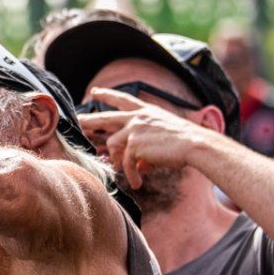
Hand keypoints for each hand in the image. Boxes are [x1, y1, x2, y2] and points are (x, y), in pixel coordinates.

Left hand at [76, 87, 218, 189]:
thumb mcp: (162, 140)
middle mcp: (138, 117)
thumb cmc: (185, 144)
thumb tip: (136, 165)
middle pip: (105, 117)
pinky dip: (131, 175)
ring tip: (133, 176)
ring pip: (113, 146)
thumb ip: (145, 149)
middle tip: (78, 121)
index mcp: (147, 111)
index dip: (107, 95)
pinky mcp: (134, 144)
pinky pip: (126, 163)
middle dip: (89, 120)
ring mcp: (134, 129)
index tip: (94, 91)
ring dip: (120, 163)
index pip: (123, 99)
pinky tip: (138, 183)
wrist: (195, 145)